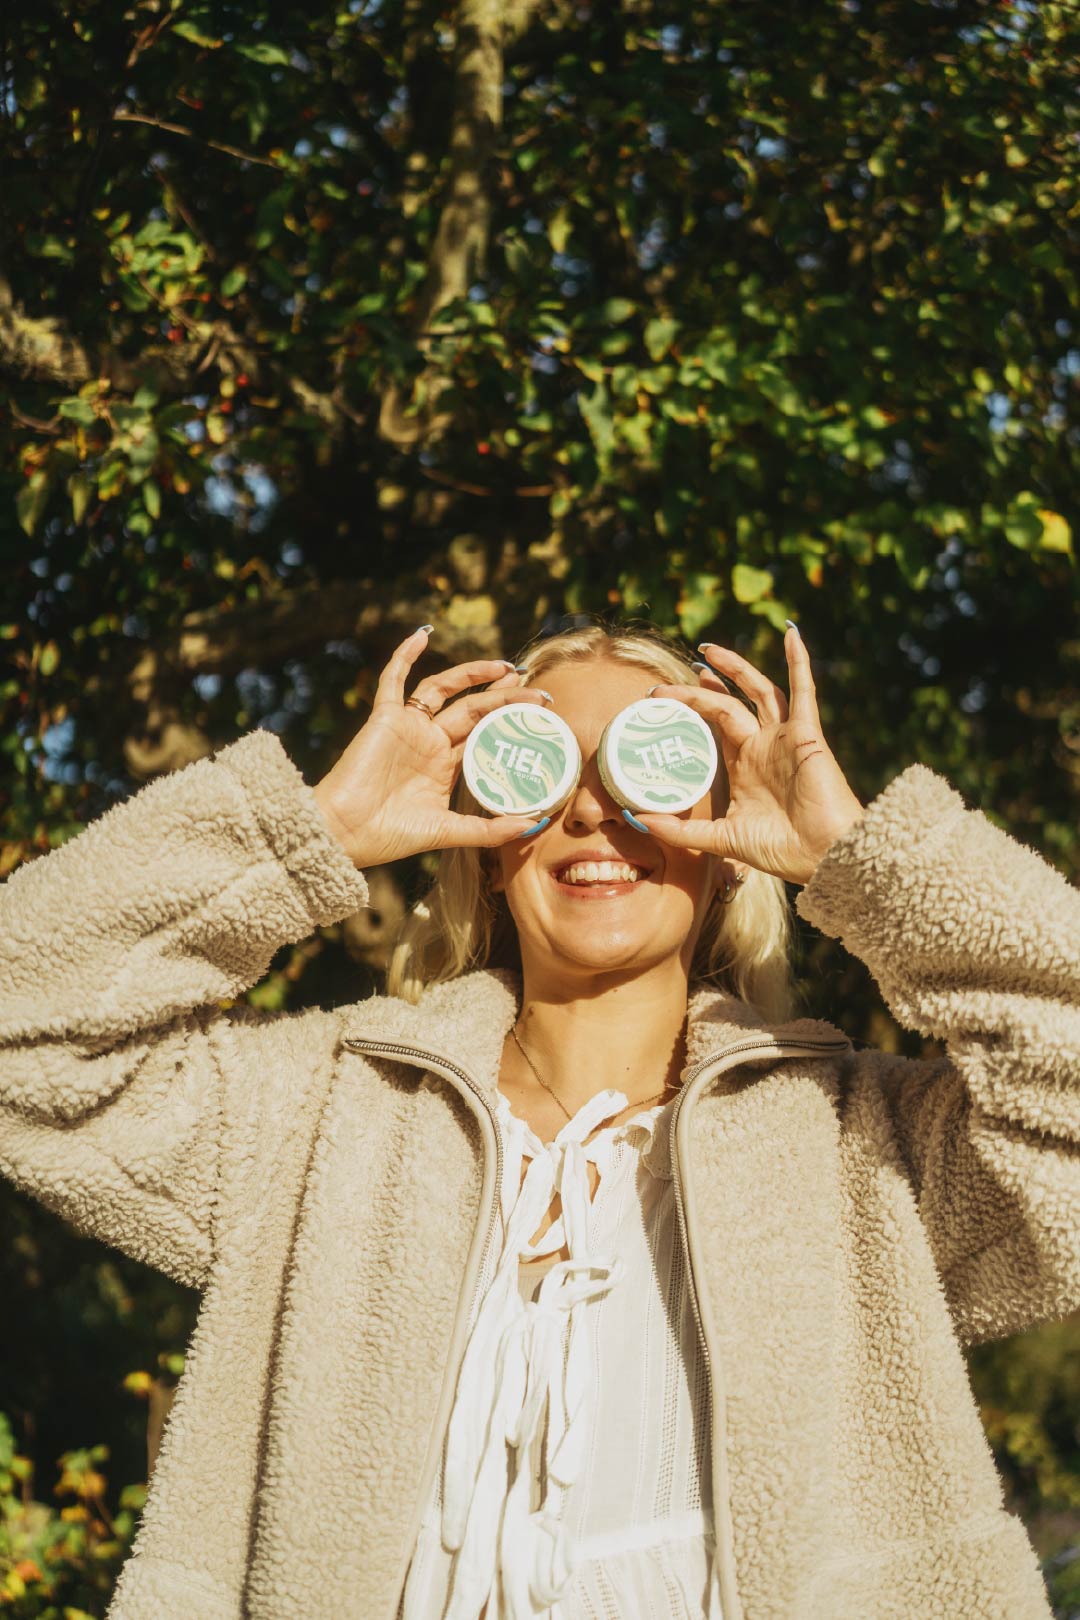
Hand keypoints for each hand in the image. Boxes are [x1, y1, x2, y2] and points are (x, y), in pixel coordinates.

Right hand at [312, 628, 552, 867]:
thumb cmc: (390, 835)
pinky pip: (393, 680)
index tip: (540, 711)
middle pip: (473, 709)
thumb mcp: (447, 832)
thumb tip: (531, 824)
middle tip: (534, 685)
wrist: (346, 832)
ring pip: (444, 689)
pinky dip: (405, 655)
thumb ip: (487, 830)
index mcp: (445, 766)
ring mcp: (408, 727)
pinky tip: (422, 635)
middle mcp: (430, 743)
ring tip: (503, 666)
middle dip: (503, 695)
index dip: (510, 720)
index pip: (485, 734)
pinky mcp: (384, 718)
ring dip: (472, 673)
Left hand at [635, 626, 864, 886]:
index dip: (690, 710)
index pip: (713, 727)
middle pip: (728, 705)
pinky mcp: (808, 734)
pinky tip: (790, 634)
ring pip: (760, 691)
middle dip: (699, 690)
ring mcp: (785, 738)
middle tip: (670, 680)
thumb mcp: (720, 839)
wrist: (821, 856)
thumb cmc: (780, 851)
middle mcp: (763, 747)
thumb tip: (636, 819)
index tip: (659, 699)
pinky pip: (804, 691)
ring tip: (708, 650)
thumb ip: (680, 830)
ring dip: (736, 668)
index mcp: (745, 767)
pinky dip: (799, 661)